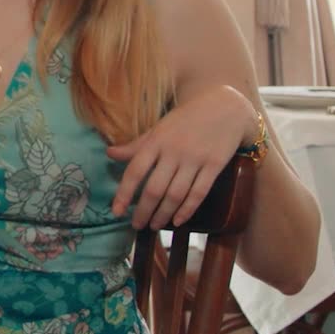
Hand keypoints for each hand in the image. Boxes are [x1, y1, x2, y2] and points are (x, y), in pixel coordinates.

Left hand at [106, 85, 256, 229]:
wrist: (224, 107)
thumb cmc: (186, 119)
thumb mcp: (158, 128)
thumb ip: (136, 145)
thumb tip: (109, 154)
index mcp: (155, 141)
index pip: (135, 171)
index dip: (123, 194)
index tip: (116, 212)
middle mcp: (174, 151)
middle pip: (154, 188)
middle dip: (143, 211)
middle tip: (137, 225)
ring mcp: (195, 159)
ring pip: (176, 194)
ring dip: (163, 214)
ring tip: (154, 226)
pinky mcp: (214, 165)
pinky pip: (199, 193)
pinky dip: (187, 210)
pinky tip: (178, 221)